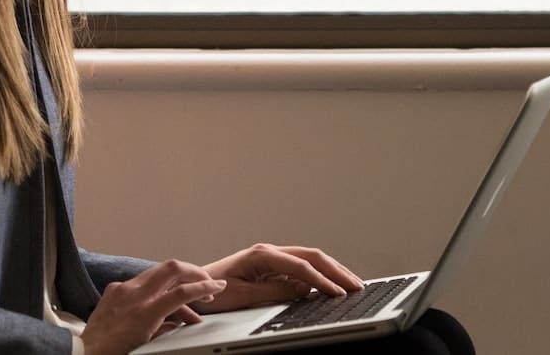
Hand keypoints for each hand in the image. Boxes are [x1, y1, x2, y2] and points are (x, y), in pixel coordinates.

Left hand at [81, 259, 226, 354]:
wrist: (83, 353)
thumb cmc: (114, 353)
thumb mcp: (148, 344)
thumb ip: (167, 327)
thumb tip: (183, 320)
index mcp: (144, 312)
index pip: (183, 291)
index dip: (205, 287)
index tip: (218, 286)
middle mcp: (134, 295)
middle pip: (172, 268)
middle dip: (194, 272)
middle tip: (206, 282)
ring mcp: (122, 289)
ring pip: (158, 271)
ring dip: (177, 281)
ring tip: (187, 301)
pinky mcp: (114, 289)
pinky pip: (142, 281)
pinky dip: (157, 287)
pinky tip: (160, 300)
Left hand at [193, 243, 364, 313]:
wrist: (193, 288)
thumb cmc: (211, 291)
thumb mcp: (243, 296)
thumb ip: (274, 292)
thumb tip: (302, 290)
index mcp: (262, 254)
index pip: (301, 266)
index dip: (322, 280)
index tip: (337, 293)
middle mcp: (269, 252)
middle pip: (312, 257)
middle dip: (336, 271)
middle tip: (356, 285)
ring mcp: (272, 259)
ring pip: (310, 260)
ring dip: (332, 271)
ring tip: (352, 284)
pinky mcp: (273, 268)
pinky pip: (302, 270)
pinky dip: (320, 277)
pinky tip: (332, 286)